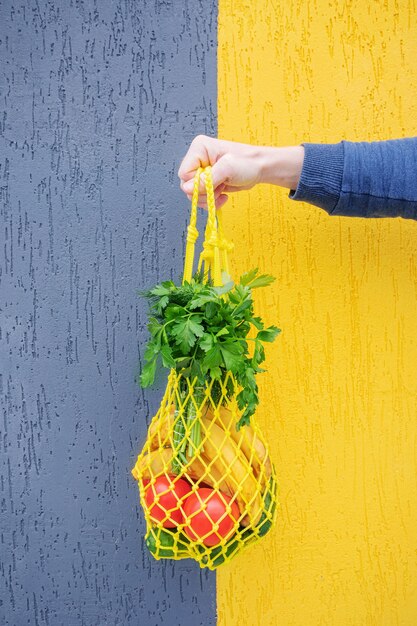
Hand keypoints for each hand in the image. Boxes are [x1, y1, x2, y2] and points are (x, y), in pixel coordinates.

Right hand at [178, 135, 303, 208]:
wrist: (261, 168)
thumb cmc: (248, 163)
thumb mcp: (228, 169)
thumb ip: (206, 180)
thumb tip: (187, 189)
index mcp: (199, 148)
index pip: (184, 173)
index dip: (197, 183)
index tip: (214, 181)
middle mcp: (197, 159)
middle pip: (187, 185)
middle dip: (204, 192)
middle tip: (220, 187)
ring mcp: (202, 171)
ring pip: (193, 194)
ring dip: (209, 197)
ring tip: (223, 190)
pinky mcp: (208, 182)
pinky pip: (201, 198)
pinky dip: (212, 201)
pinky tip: (224, 196)